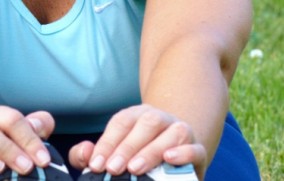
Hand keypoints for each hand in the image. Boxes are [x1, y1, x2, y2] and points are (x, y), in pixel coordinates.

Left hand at [69, 105, 203, 176]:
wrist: (172, 162)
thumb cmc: (135, 158)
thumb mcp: (112, 155)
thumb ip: (91, 154)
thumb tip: (84, 154)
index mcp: (138, 116)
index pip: (121, 122)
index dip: (107, 142)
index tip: (96, 164)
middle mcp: (161, 119)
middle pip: (146, 123)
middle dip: (127, 147)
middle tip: (113, 168)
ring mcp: (181, 132)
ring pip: (173, 132)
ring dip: (152, 150)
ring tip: (135, 168)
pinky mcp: (199, 151)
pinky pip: (196, 148)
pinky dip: (185, 153)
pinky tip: (170, 158)